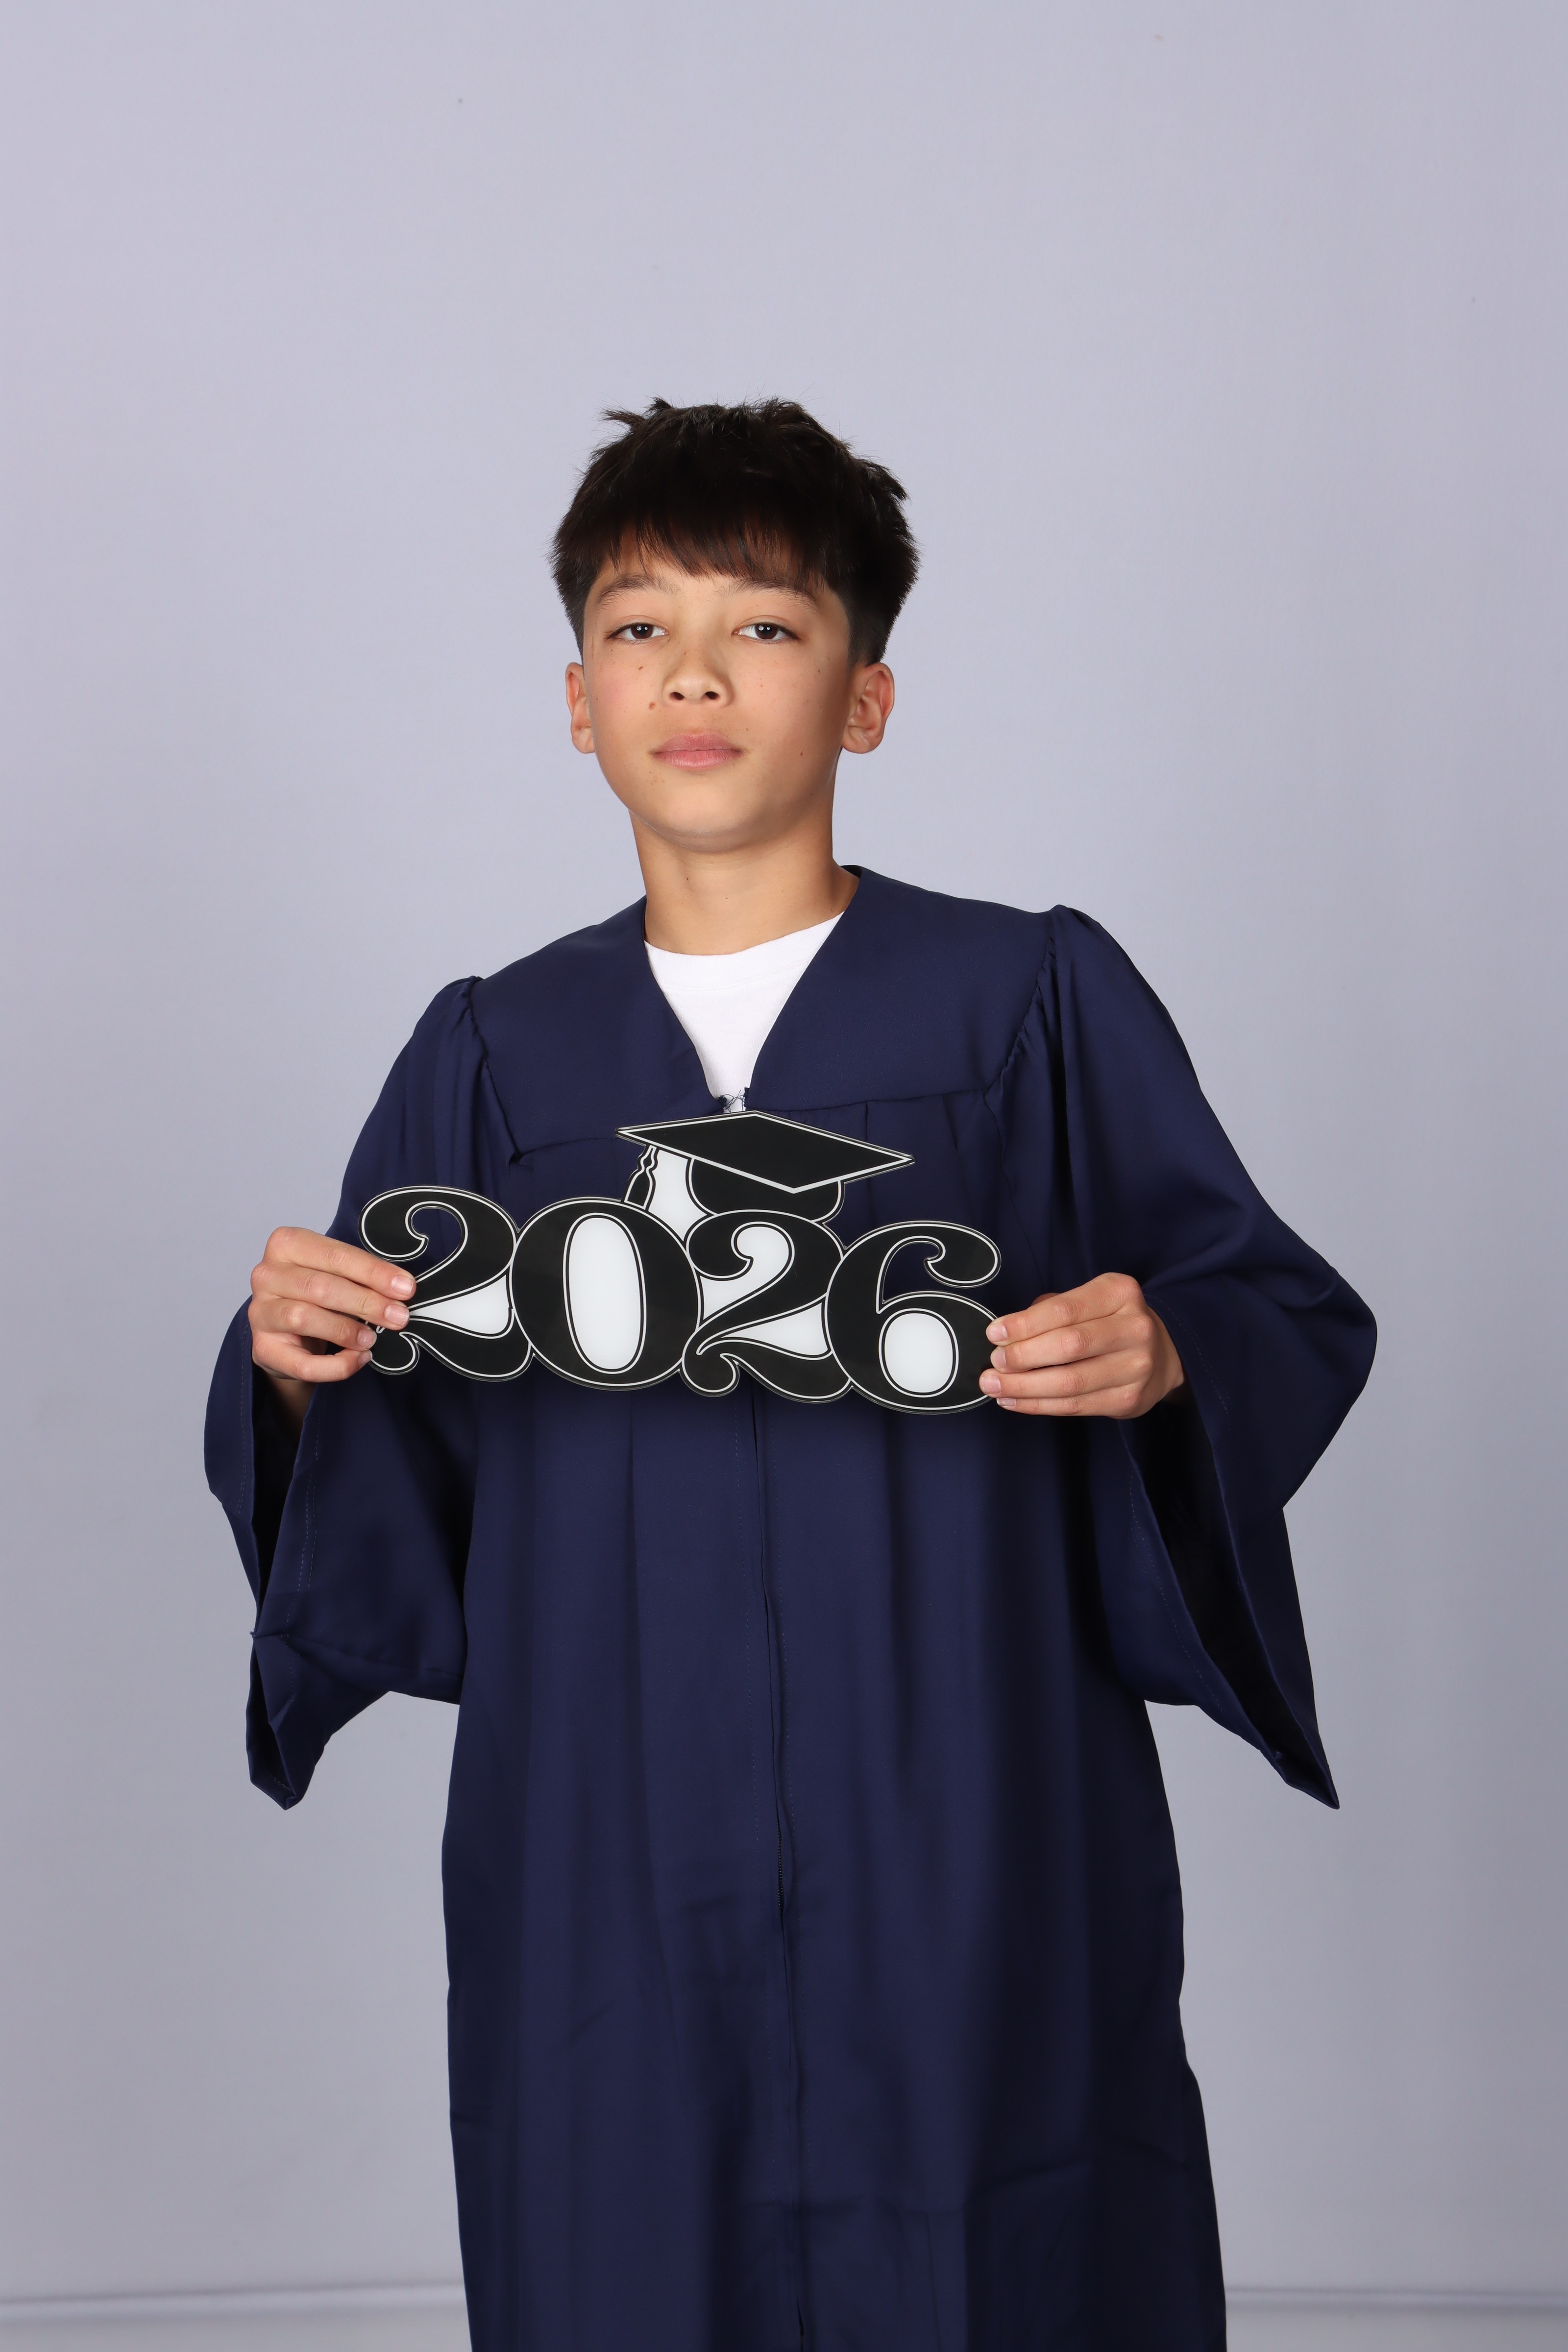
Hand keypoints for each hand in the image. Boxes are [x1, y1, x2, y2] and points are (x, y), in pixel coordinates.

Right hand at [249, 1228, 415, 1423]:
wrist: (289, 1331)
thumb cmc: (318, 1294)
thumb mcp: (338, 1275)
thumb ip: (363, 1277)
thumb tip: (402, 1289)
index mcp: (287, 1244)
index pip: (334, 1255)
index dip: (373, 1272)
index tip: (406, 1288)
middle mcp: (267, 1275)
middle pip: (319, 1287)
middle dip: (366, 1302)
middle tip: (398, 1317)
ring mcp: (260, 1312)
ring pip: (303, 1318)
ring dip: (345, 1330)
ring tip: (372, 1339)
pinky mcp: (263, 1349)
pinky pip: (301, 1363)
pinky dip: (335, 1366)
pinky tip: (358, 1360)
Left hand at [979, 1273, 1183, 1418]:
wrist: (1162, 1354)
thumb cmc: (1110, 1323)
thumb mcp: (1089, 1300)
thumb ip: (1051, 1310)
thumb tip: (1006, 1333)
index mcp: (1120, 1293)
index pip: (1065, 1310)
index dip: (1025, 1324)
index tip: (995, 1333)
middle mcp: (1134, 1328)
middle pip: (1068, 1346)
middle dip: (1023, 1356)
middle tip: (994, 1363)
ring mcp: (1136, 1367)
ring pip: (1070, 1382)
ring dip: (1024, 1387)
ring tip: (995, 1386)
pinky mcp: (1129, 1399)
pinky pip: (1075, 1406)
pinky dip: (1039, 1405)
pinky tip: (1015, 1401)